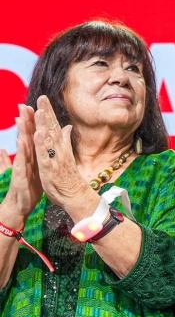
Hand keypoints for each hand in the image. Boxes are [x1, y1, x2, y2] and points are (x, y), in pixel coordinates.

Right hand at [0, 105, 42, 229]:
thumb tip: (2, 150)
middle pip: (25, 140)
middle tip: (23, 106)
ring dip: (22, 135)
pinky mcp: (21, 179)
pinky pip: (22, 165)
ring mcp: (22, 170)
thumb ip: (11, 161)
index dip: (29, 124)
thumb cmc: (21, 192)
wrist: (18, 210)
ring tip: (22, 120)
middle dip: (25, 123)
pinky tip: (23, 144)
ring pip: (23, 150)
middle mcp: (24, 162)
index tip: (29, 107)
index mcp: (28, 159)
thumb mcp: (22, 173)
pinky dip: (22, 154)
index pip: (29, 138)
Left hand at [32, 96, 98, 220]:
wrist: (75, 195)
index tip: (43, 98)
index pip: (53, 126)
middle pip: (51, 128)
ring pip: (48, 139)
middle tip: (42, 97)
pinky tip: (37, 134)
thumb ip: (65, 140)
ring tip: (40, 110)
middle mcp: (58, 149)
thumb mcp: (66, 155)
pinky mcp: (49, 168)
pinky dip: (41, 144)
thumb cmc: (68, 176)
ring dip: (44, 124)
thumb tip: (67, 126)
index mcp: (59, 146)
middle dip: (46, 112)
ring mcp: (54, 158)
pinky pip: (44, 154)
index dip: (48, 112)